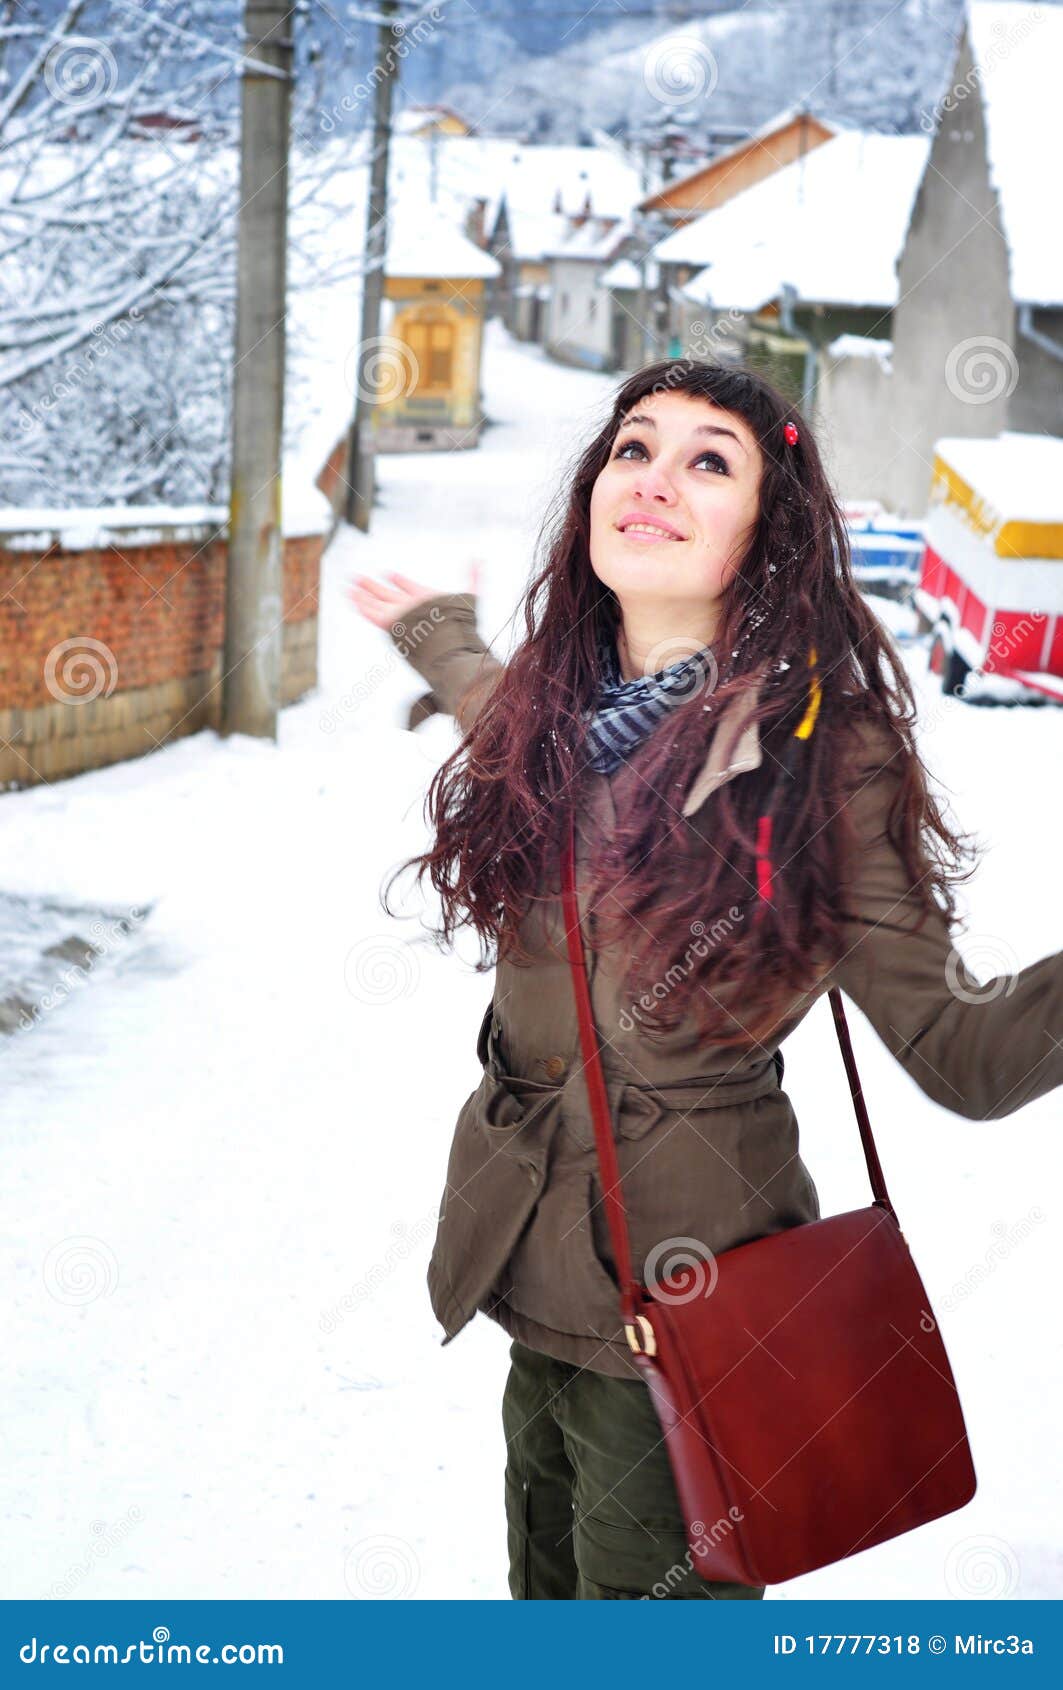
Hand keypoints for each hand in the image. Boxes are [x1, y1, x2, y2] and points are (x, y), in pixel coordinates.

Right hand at [347, 561, 480, 629]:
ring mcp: (400, 617)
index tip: (391, 574)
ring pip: (377, 604)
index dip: (401, 582)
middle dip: (375, 588)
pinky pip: (372, 614)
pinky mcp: (390, 623)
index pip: (411, 590)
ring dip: (364, 594)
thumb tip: (480, 560)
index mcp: (426, 602)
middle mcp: (411, 610)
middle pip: (389, 596)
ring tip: (352, 585)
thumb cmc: (459, 622)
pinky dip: (362, 605)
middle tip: (361, 578)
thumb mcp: (469, 596)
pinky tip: (352, 597)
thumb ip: (474, 577)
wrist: (448, 642)